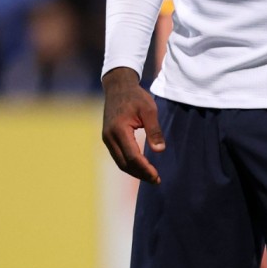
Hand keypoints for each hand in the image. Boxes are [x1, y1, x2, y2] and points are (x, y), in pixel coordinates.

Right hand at [102, 67, 165, 182]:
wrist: (118, 87)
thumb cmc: (136, 97)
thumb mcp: (149, 109)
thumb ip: (154, 130)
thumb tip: (159, 151)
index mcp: (119, 129)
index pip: (132, 156)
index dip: (144, 168)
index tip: (157, 176)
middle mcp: (109, 137)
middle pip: (124, 163)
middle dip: (140, 174)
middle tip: (155, 180)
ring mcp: (107, 138)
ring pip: (120, 162)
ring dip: (134, 171)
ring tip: (150, 176)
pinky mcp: (108, 138)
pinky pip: (118, 156)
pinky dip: (129, 164)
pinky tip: (140, 166)